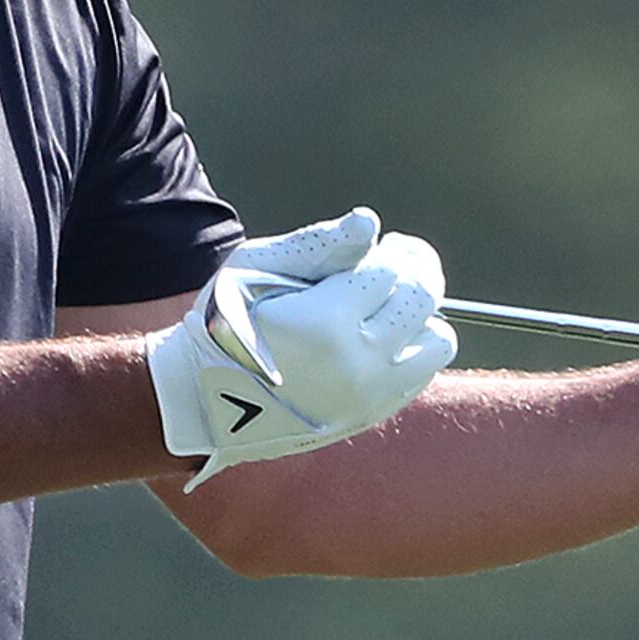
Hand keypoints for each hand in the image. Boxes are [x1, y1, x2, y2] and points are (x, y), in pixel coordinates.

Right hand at [149, 210, 457, 490]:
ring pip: (436, 341)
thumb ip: (317, 244)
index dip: (391, 251)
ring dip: (422, 315)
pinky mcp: (369, 417)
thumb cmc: (224, 324)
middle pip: (422, 299)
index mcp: (325, 321)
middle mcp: (355, 363)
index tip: (381, 247)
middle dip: (416, 270)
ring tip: (391, 305)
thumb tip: (368, 223)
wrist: (201, 400)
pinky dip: (414, 349)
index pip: (392, 269)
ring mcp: (367, 396)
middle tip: (397, 261)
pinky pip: (422, 376)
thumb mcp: (254, 269)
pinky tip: (384, 337)